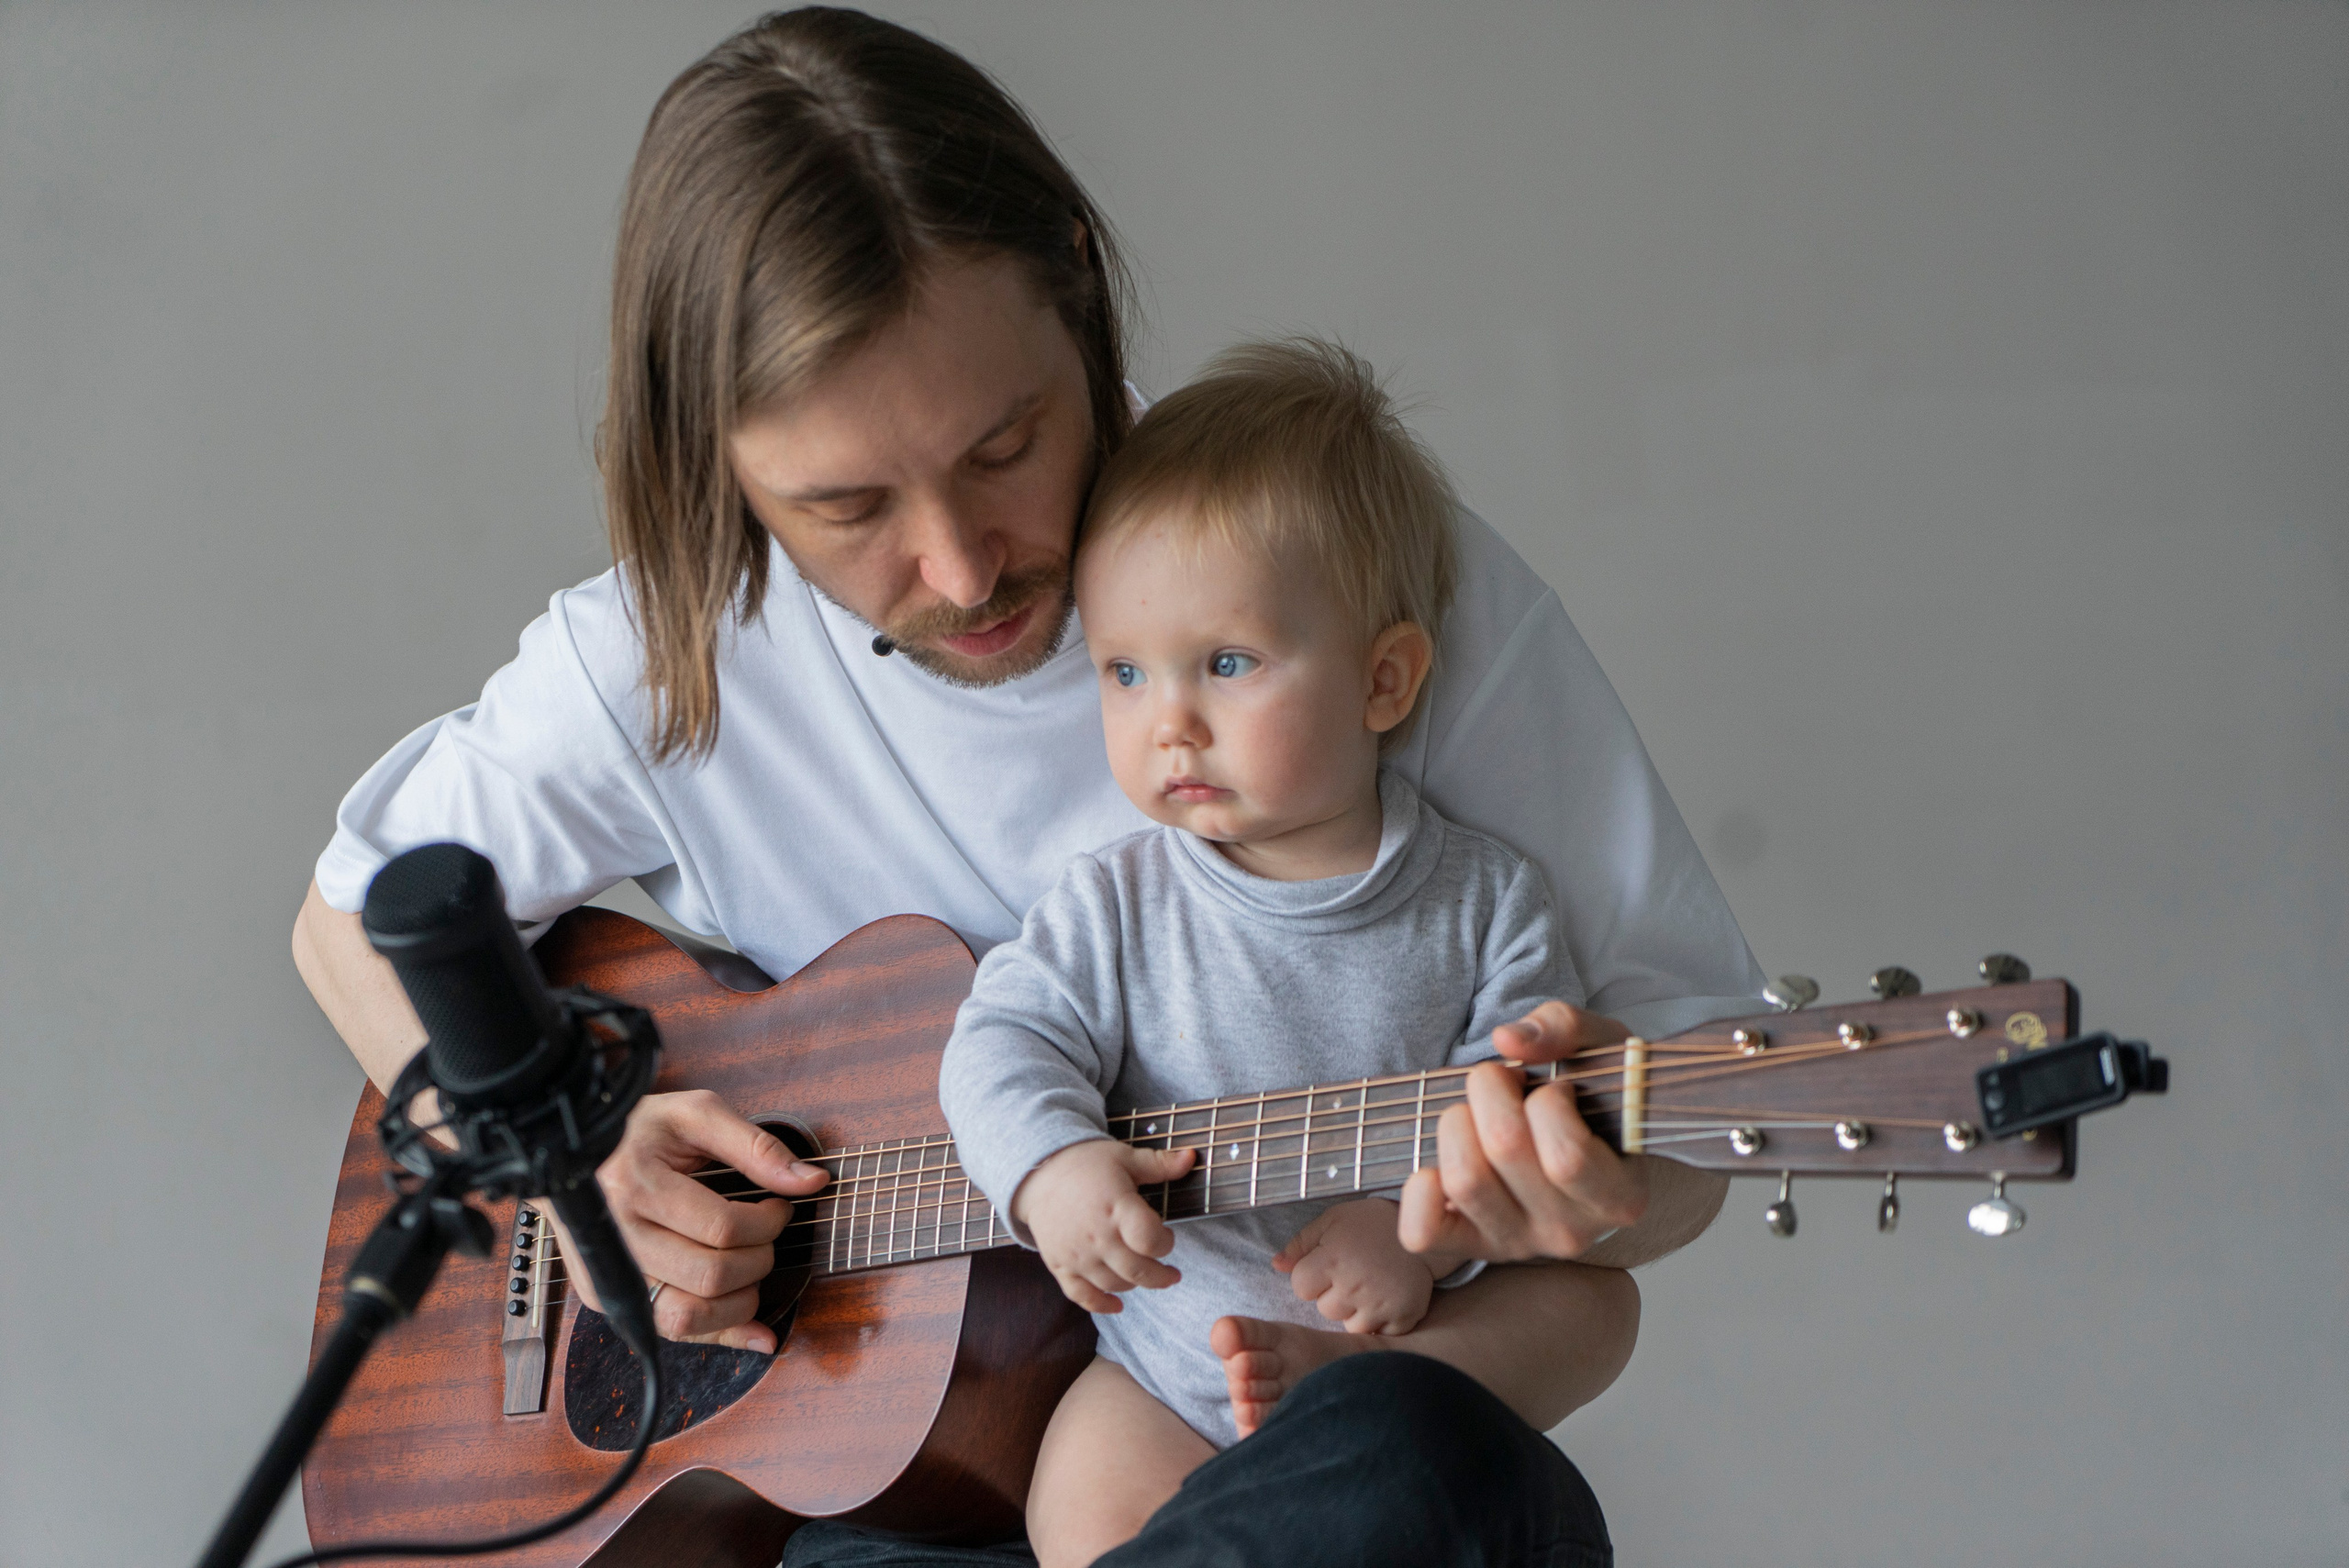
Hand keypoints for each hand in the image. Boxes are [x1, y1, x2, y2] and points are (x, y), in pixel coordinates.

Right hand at [541, 1088, 828, 1351]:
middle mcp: (615, 1238)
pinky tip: (755, 1328)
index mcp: (634, 1184)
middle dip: (759, 1259)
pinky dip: (720, 1333)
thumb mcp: (698, 1115)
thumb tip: (812, 1181)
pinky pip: (671, 1331)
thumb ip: (757, 1147)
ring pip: (688, 1317)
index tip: (779, 1207)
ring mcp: (607, 1276)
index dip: (767, 1222)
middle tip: (765, 1235)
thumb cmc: (640, 1130)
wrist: (572, 1156)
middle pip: (710, 1276)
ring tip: (751, 1267)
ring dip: (740, 1302)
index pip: (722, 1228)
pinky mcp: (606, 1298)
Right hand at [1010, 1138, 1196, 1312]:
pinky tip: (1117, 1305)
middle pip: (1137, 1270)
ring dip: (1135, 1284)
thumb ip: (1159, 1164)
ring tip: (1144, 1274)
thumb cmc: (1087, 1163)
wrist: (1039, 1171)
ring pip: (1113, 1284)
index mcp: (1116, 1206)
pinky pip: (1080, 1295)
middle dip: (1161, 1275)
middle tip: (1172, 1273)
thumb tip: (1192, 1157)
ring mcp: (1076, 1253)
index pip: (1149, 1240)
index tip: (1167, 1236)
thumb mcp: (1124, 1157)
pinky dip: (1100, 1305)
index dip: (1165, 1243)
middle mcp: (1096, 1235)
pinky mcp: (1059, 1264)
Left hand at [1273, 1198, 1448, 1335]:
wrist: (1429, 1226)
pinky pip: (1379, 1333)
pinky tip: (1387, 1299)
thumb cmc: (1374, 1222)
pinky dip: (1382, 1322)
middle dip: (1334, 1295)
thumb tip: (1276, 1265)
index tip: (1328, 1267)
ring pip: (1349, 1326)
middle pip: (1324, 1309)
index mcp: (1332, 1259)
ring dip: (1356, 1312)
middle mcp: (1353, 1285)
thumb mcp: (1333, 1220)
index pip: (1300, 1287)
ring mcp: (1379, 1304)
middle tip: (1355, 1275)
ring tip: (1371, 1286)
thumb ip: (1301, 1243)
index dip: (1311, 1278)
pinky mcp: (1403, 1317)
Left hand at [1397, 1001, 1649, 1261]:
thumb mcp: (1600, 1048)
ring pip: (1464, 1180)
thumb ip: (1564, 1028)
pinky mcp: (1473, 1246)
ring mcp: (1519, 1243)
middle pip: (1505, 1151)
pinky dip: (1418, 1192)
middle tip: (1502, 1082)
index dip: (1549, 1102)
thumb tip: (1508, 1040)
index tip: (1557, 1087)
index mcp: (1619, 1196)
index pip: (1568, 1158)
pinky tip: (1440, 1163)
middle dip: (1491, 1091)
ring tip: (1475, 1115)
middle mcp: (1572, 1232)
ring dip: (1456, 1125)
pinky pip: (1426, 1232)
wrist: (1585, 1148)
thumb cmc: (1596, 1097)